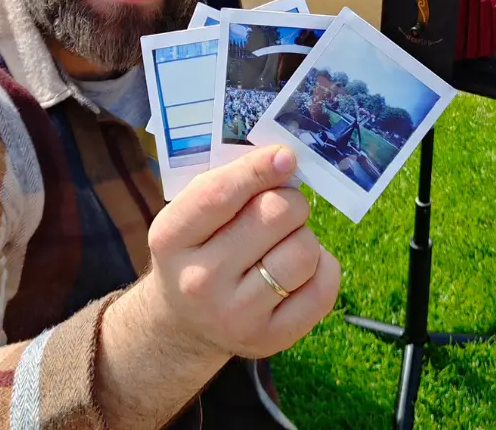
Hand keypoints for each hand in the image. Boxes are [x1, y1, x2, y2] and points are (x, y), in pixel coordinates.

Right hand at [137, 145, 340, 361]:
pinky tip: (298, 268)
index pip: (220, 194)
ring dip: (303, 235)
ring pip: (303, 250)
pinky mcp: (270, 340)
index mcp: (172, 238)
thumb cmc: (200, 246)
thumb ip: (232, 180)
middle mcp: (198, 282)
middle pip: (276, 214)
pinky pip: (323, 285)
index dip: (260, 168)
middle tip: (281, 209)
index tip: (286, 156)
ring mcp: (234, 317)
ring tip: (285, 241)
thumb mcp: (193, 212)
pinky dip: (322, 266)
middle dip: (289, 201)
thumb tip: (286, 158)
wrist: (185, 322)